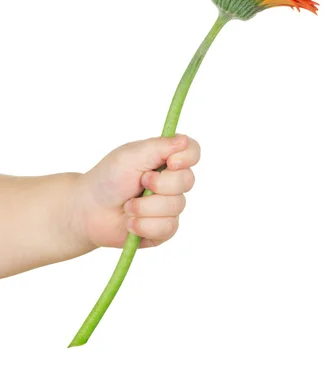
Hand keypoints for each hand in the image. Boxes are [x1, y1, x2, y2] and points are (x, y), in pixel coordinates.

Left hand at [71, 134, 199, 249]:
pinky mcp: (164, 229)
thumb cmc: (108, 179)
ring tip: (127, 206)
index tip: (170, 163)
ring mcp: (170, 206)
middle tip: (139, 183)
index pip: (192, 152)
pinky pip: (167, 228)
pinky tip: (130, 223)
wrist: (88, 211)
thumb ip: (159, 147)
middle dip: (159, 184)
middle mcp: (172, 182)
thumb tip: (185, 140)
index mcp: (165, 159)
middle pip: (187, 181)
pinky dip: (144, 225)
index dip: (187, 158)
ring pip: (176, 206)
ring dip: (145, 207)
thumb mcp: (130, 156)